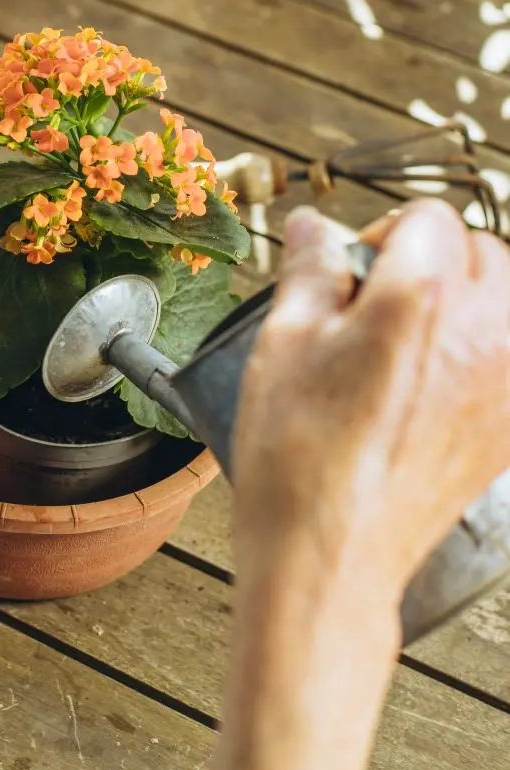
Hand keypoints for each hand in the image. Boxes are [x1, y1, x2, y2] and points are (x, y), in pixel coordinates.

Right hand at [208, 199, 509, 769]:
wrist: (332, 553)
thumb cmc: (300, 456)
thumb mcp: (283, 343)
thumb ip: (309, 271)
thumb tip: (312, 229)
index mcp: (419, 295)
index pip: (427, 217)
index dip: (383, 232)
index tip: (354, 266)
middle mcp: (479, 330)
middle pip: (481, 251)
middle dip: (433, 260)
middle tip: (377, 300)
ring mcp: (504, 380)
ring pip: (505, 302)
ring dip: (468, 299)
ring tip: (413, 336)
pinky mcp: (508, 425)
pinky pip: (509, 358)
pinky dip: (484, 350)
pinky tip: (436, 381)